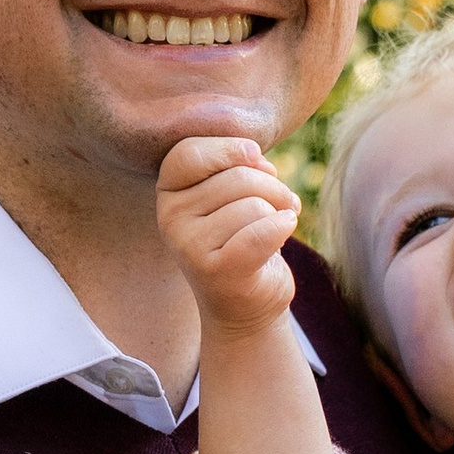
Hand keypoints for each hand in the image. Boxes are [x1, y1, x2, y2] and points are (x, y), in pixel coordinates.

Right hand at [157, 132, 301, 338]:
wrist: (245, 305)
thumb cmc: (242, 239)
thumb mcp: (231, 194)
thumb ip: (235, 166)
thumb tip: (253, 155)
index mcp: (169, 192)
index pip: (189, 152)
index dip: (229, 148)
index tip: (255, 157)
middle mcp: (170, 218)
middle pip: (236, 176)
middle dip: (272, 186)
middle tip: (280, 204)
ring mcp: (188, 246)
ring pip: (254, 204)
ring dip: (280, 210)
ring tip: (275, 226)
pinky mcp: (215, 270)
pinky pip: (262, 231)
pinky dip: (284, 227)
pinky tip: (284, 232)